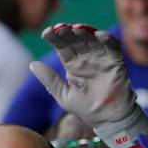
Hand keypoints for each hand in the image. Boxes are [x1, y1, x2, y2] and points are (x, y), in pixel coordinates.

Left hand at [30, 24, 147, 147]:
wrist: (107, 119)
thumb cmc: (86, 108)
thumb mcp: (63, 95)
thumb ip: (50, 80)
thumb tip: (32, 64)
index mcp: (73, 64)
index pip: (62, 46)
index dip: (55, 38)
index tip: (46, 33)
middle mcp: (86, 58)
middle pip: (76, 40)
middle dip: (68, 33)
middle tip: (60, 28)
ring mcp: (100, 58)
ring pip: (92, 39)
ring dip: (85, 32)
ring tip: (76, 29)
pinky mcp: (115, 61)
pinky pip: (112, 47)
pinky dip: (107, 39)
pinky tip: (99, 35)